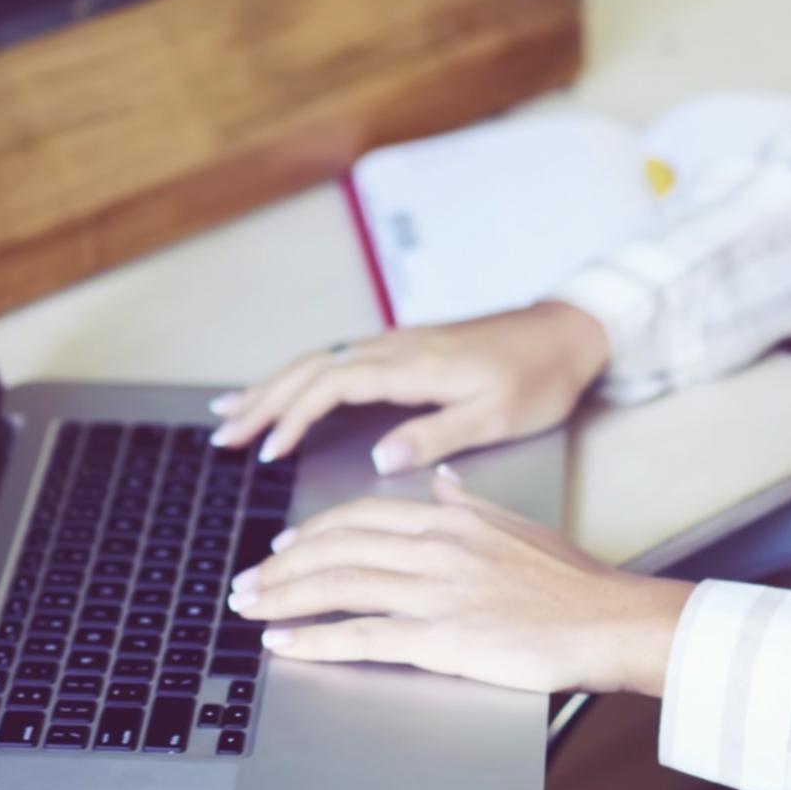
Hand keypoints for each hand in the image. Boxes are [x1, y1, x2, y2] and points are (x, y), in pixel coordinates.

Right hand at [208, 301, 613, 471]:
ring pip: (318, 359)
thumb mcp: (497, 416)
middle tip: (223, 434)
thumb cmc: (538, 377)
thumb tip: (382, 457)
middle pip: (311, 367)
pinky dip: (300, 376)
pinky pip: (336, 357)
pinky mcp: (403, 347)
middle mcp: (396, 347)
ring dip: (272, 386)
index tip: (269, 450)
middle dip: (262, 400)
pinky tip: (284, 390)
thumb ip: (437, 436)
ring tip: (230, 413)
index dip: (295, 416)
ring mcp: (396, 343)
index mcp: (414, 365)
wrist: (567, 332)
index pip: (334, 385)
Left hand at [226, 465, 692, 695]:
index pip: (362, 516)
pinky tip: (283, 648)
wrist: (610, 619)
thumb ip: (470, 503)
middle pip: (337, 548)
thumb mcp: (517, 525)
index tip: (283, 545)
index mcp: (450, 518)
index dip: (313, 531)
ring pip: (339, 586)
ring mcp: (436, 591)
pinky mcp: (442, 637)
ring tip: (248, 610)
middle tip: (246, 583)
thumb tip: (442, 481)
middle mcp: (435, 547)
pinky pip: (363, 637)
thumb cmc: (573, 581)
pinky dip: (315, 642)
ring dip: (283, 598)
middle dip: (281, 566)